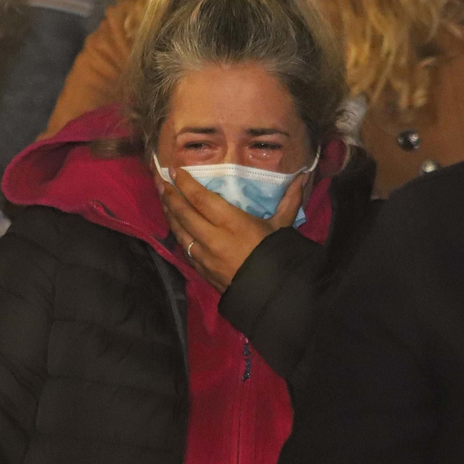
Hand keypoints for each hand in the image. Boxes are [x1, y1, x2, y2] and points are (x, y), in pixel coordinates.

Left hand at [158, 165, 306, 292]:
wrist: (273, 292)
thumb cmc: (277, 254)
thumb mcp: (282, 225)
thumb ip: (289, 199)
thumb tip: (303, 176)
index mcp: (232, 223)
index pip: (201, 199)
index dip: (185, 183)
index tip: (175, 170)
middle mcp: (213, 238)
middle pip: (184, 213)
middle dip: (170, 195)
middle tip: (160, 180)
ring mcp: (204, 256)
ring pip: (179, 231)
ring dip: (169, 213)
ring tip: (163, 198)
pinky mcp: (202, 270)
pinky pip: (184, 249)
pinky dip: (178, 234)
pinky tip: (175, 225)